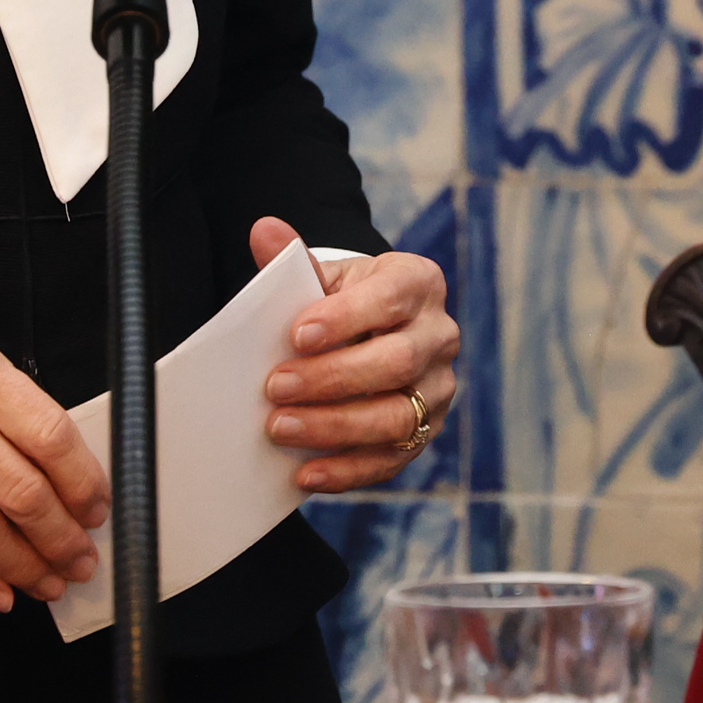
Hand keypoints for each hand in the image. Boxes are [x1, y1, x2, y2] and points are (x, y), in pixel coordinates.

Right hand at [0, 319, 107, 614]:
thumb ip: (14, 410)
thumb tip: (68, 480)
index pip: (50, 437)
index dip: (83, 484)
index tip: (97, 509)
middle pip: (22, 494)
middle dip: (62, 539)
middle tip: (81, 559)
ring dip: (26, 567)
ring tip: (50, 580)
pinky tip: (1, 591)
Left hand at [252, 218, 461, 496]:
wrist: (376, 330)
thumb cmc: (345, 299)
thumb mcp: (327, 275)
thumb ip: (294, 259)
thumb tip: (264, 230)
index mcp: (418, 283)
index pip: (389, 299)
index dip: (345, 318)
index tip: (296, 334)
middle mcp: (439, 335)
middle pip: (396, 362)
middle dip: (332, 378)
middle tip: (275, 387)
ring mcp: (438, 388)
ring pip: (397, 417)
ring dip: (335, 427)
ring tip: (280, 428)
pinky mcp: (426, 432)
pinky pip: (392, 460)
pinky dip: (347, 471)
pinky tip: (306, 472)